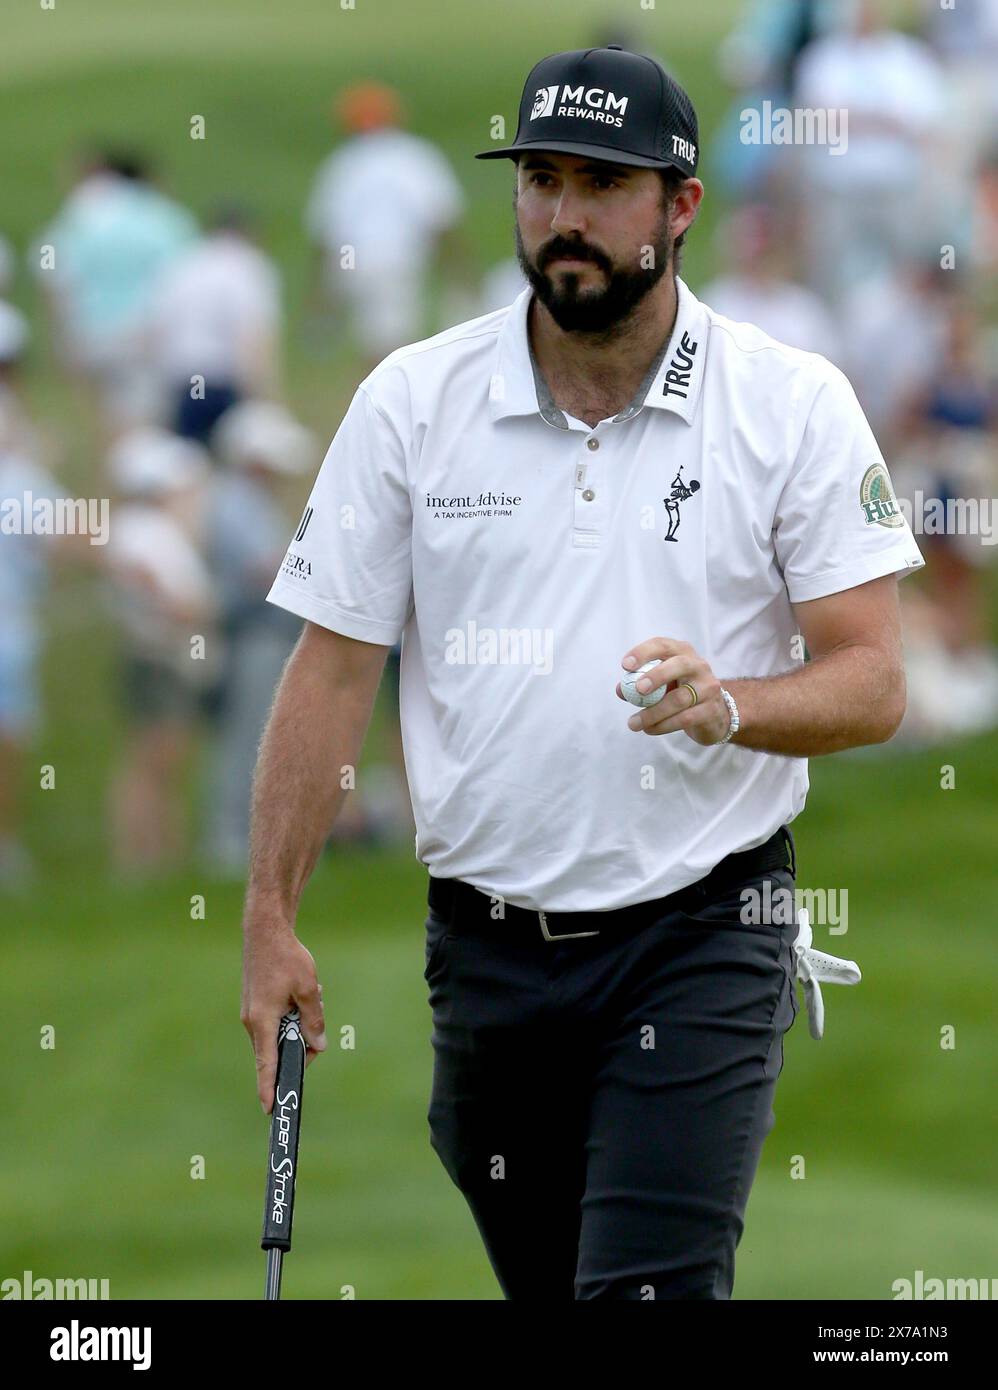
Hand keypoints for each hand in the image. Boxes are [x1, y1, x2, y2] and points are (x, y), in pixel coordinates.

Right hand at [241, 919, 326, 1113]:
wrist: (265, 931)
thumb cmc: (287, 959)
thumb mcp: (309, 990)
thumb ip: (314, 1021)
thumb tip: (317, 1046)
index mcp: (263, 1022)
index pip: (266, 1064)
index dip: (269, 1088)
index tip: (270, 1110)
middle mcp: (253, 1022)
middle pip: (279, 1050)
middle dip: (301, 1045)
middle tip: (317, 1031)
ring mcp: (253, 1014)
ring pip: (280, 1035)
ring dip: (298, 1025)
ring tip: (310, 998)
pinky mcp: (256, 1006)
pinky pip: (276, 1022)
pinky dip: (291, 1015)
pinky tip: (301, 994)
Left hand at [616, 637, 729, 744]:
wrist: (714, 714)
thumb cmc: (680, 693)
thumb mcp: (660, 685)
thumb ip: (639, 685)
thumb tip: (621, 690)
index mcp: (682, 653)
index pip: (663, 645)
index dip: (643, 652)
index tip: (625, 666)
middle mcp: (698, 666)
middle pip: (679, 665)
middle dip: (657, 676)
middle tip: (638, 690)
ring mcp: (708, 687)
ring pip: (680, 698)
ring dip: (653, 713)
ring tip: (633, 723)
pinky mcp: (711, 710)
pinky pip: (686, 718)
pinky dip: (664, 725)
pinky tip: (650, 729)